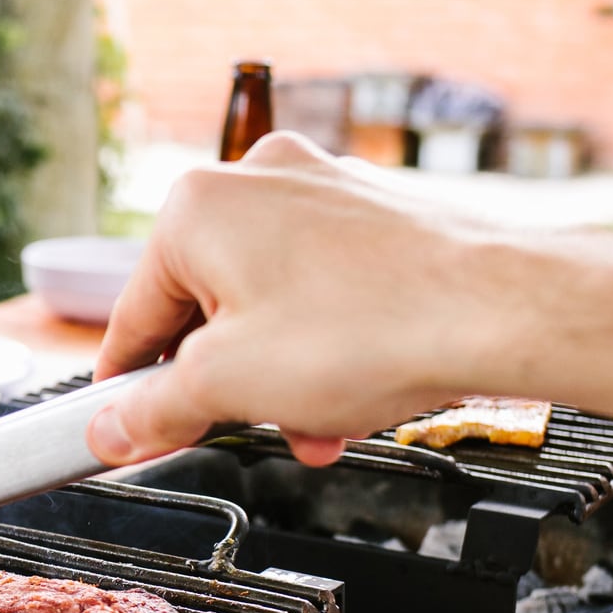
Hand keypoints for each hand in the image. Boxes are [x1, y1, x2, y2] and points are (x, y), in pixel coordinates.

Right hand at [87, 132, 501, 468]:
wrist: (502, 312)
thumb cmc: (370, 330)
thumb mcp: (226, 389)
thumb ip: (151, 412)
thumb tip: (111, 431)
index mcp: (196, 207)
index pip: (133, 316)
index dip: (128, 387)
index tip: (125, 428)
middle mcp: (256, 180)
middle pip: (206, 309)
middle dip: (226, 384)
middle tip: (240, 432)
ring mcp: (322, 190)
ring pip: (269, 303)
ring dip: (280, 374)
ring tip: (313, 423)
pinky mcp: (375, 214)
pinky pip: (324, 289)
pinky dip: (327, 344)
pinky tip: (352, 392)